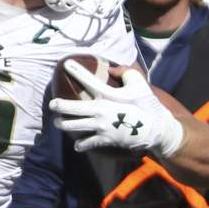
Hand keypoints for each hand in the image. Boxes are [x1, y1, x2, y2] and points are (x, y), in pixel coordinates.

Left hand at [50, 62, 183, 156]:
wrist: (156, 129)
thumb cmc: (147, 104)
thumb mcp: (139, 84)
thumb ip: (125, 73)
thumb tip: (111, 69)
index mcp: (108, 95)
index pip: (89, 80)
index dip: (76, 71)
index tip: (65, 63)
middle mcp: (100, 111)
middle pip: (73, 108)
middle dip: (59, 105)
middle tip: (52, 104)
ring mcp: (100, 127)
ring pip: (74, 126)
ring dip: (64, 125)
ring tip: (59, 123)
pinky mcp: (104, 140)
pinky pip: (87, 143)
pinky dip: (81, 144)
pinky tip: (77, 144)